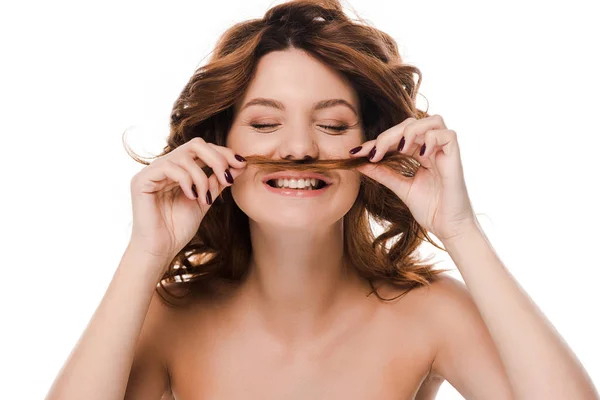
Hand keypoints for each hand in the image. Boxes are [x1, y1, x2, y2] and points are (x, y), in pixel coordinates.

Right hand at [128, 137, 247, 262]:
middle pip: (195, 144)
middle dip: (217, 159)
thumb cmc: (179, 228)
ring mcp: (152, 171)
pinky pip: (169, 167)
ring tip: (205, 199)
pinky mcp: (142, 180)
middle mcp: (165, 165)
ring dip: (202, 178)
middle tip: (228, 178)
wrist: (160, 250)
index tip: (242, 164)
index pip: (203, 149)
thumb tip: (240, 164)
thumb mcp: (205, 201)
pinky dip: (186, 181)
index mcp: (179, 169)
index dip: (223, 153)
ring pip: (185, 156)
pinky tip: (191, 197)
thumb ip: (218, 182)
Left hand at [350, 115, 476, 242]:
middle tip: (373, 153)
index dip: (376, 142)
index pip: (397, 137)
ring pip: (432, 121)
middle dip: (388, 135)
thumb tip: (359, 163)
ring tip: (401, 149)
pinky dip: (432, 139)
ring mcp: (445, 151)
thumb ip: (383, 174)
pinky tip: (422, 155)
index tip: (356, 153)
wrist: (448, 228)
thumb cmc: (431, 210)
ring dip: (412, 131)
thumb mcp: (401, 188)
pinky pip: (448, 134)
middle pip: (411, 124)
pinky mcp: (456, 157)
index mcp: (421, 153)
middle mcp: (433, 148)